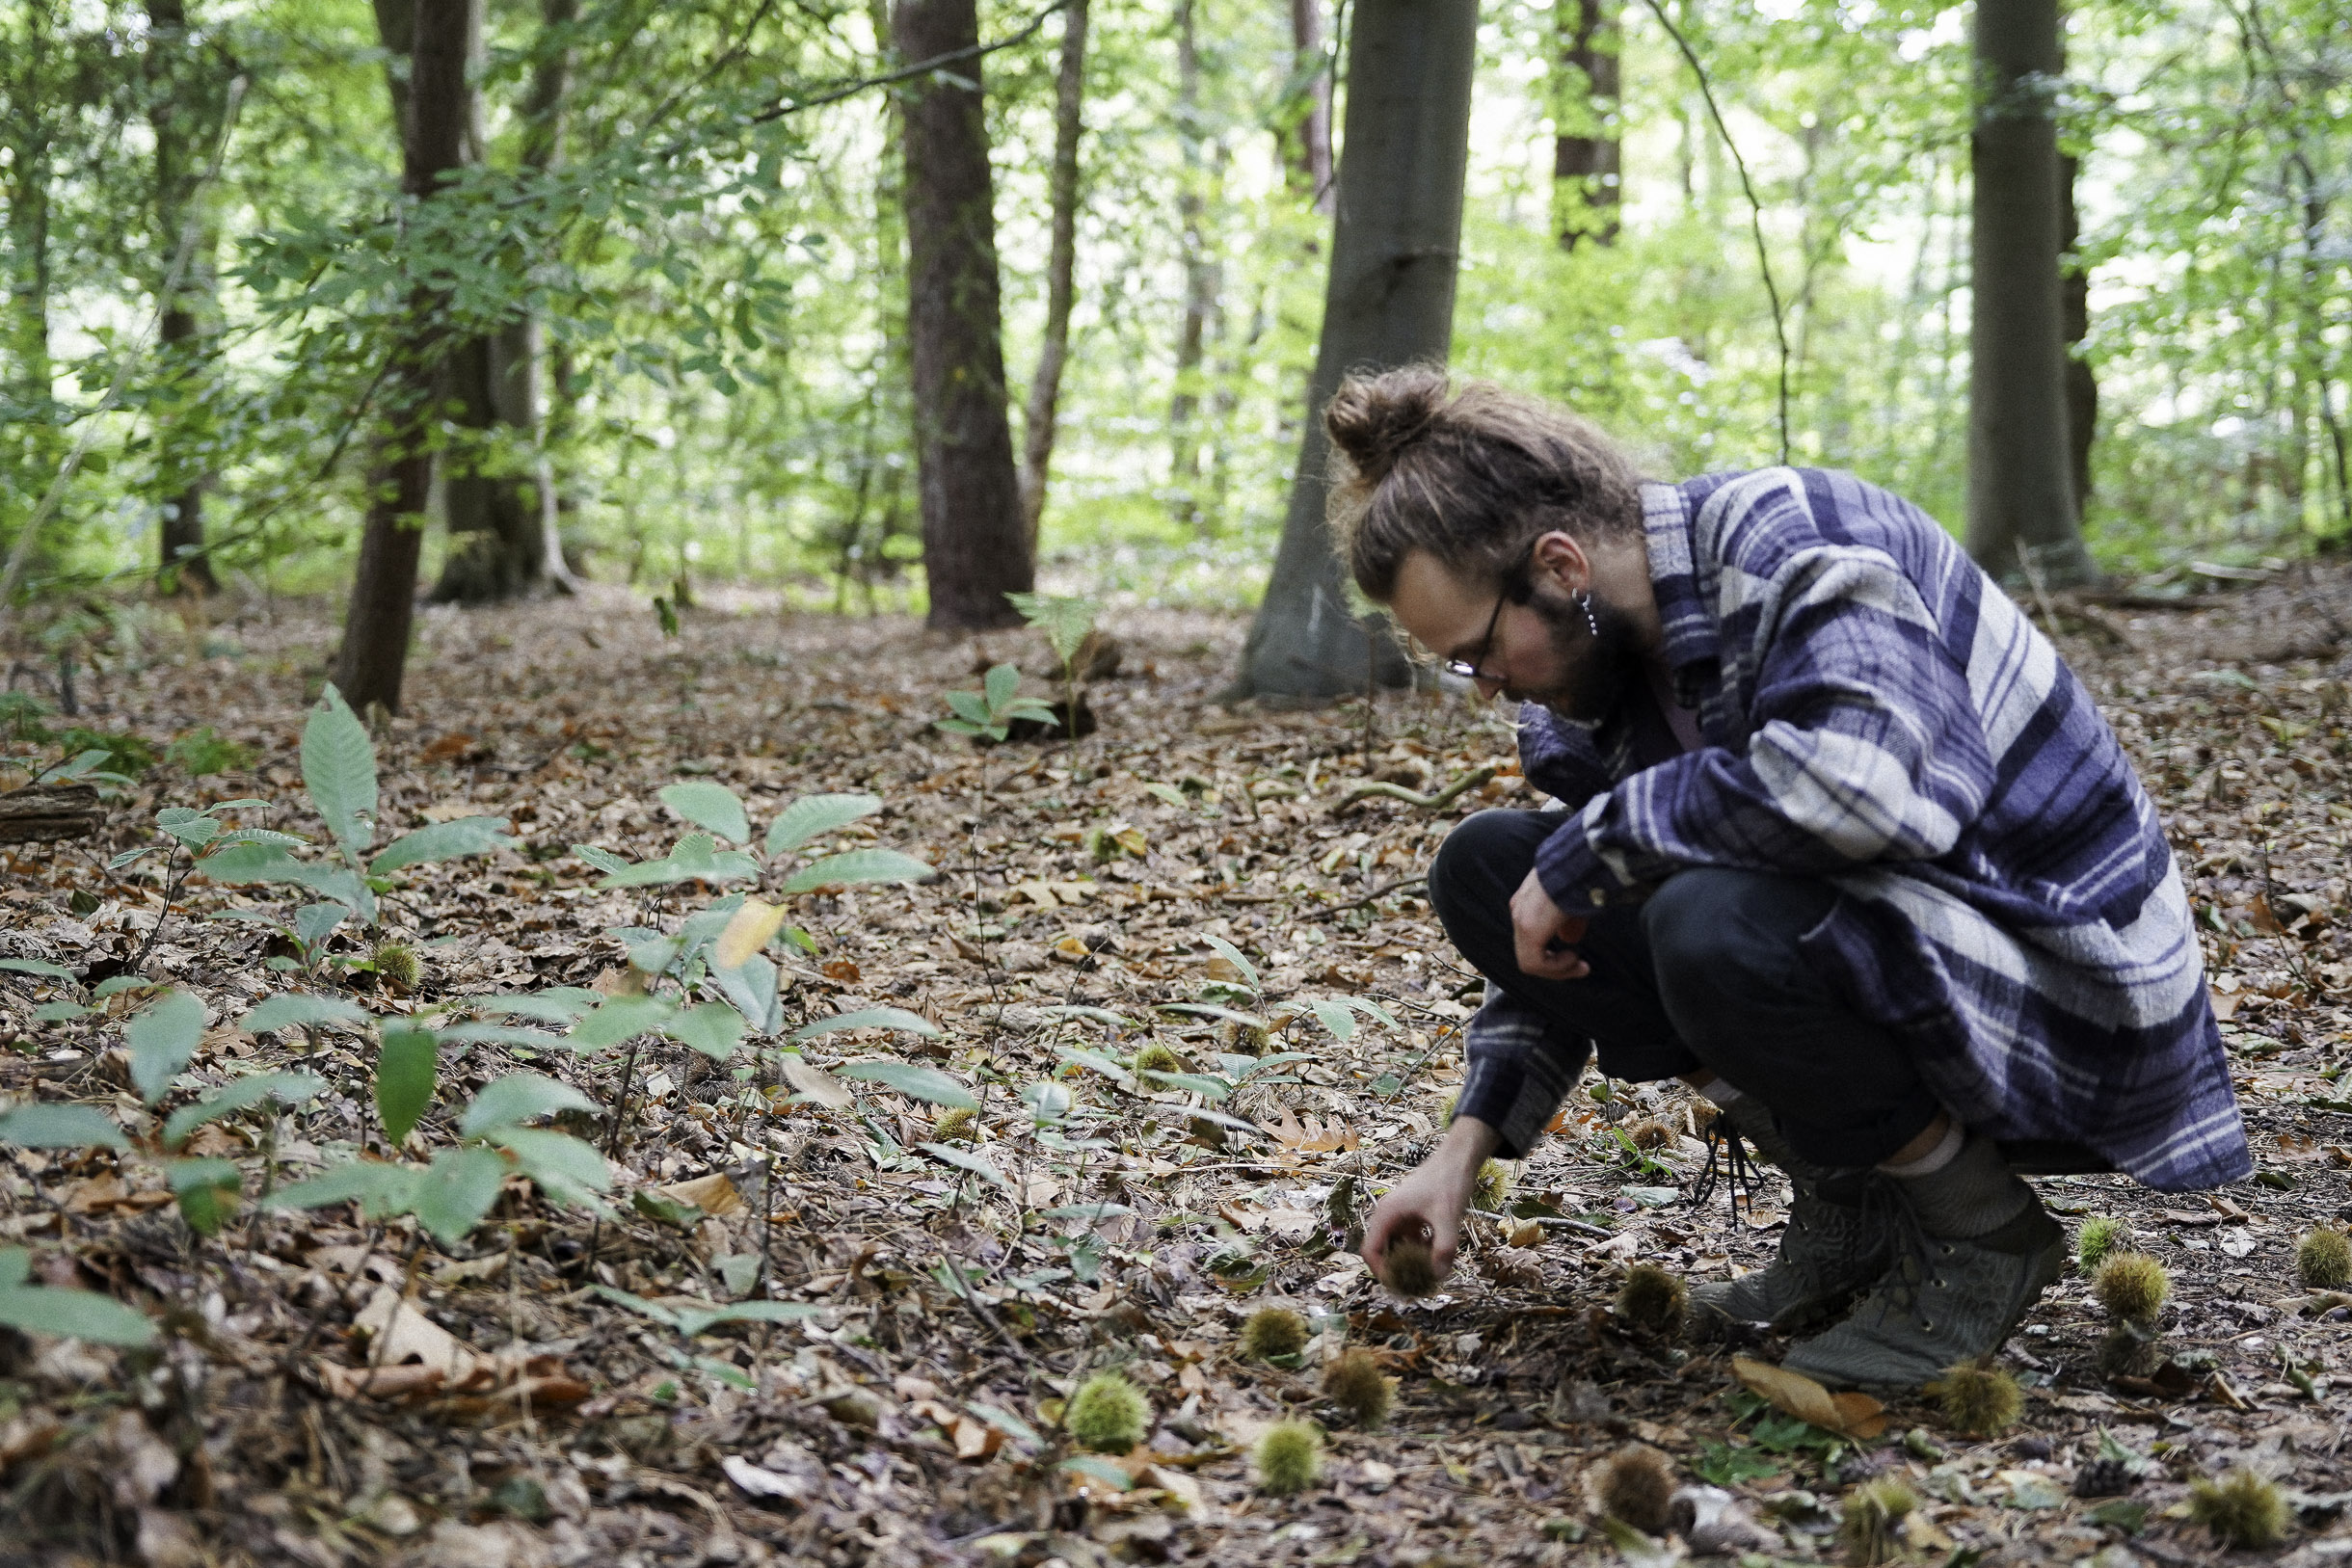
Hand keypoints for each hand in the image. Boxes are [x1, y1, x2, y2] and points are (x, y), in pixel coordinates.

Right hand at [1360, 1117, 1498, 1287]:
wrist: (1459, 1158)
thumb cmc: (1448, 1182)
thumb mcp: (1447, 1217)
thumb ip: (1443, 1248)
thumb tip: (1438, 1276)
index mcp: (1387, 1214)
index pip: (1370, 1250)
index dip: (1380, 1271)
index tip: (1399, 1286)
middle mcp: (1389, 1215)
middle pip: (1382, 1251)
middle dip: (1396, 1270)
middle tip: (1414, 1286)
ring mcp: (1400, 1215)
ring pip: (1397, 1246)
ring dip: (1408, 1262)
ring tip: (1427, 1276)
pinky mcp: (1412, 1215)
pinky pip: (1409, 1239)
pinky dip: (1419, 1250)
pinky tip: (1437, 1257)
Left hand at [1511, 867, 1589, 978]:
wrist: (1581, 860)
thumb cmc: (1582, 876)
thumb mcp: (1574, 902)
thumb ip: (1569, 923)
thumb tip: (1569, 941)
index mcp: (1527, 903)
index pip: (1533, 940)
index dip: (1554, 956)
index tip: (1578, 958)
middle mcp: (1520, 911)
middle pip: (1530, 953)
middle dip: (1557, 966)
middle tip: (1582, 967)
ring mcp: (1521, 919)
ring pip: (1530, 962)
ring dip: (1557, 969)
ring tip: (1579, 964)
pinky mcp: (1528, 928)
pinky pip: (1534, 963)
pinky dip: (1555, 967)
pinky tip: (1573, 958)